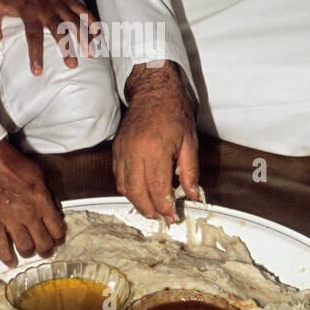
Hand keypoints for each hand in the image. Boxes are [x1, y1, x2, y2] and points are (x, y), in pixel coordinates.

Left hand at [0, 0, 95, 74]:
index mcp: (29, 13)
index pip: (33, 36)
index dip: (36, 54)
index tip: (38, 71)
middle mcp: (47, 9)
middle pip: (59, 30)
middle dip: (67, 48)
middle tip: (73, 65)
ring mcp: (60, 3)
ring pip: (74, 21)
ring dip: (84, 37)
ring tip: (91, 53)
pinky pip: (83, 10)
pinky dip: (91, 21)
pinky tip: (98, 34)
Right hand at [0, 139, 65, 265]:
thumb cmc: (14, 164)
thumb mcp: (40, 176)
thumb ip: (49, 196)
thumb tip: (55, 212)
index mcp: (42, 202)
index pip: (57, 230)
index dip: (59, 238)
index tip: (57, 238)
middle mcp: (28, 214)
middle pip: (43, 244)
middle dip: (46, 250)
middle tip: (45, 250)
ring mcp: (9, 220)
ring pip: (25, 248)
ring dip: (29, 253)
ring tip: (29, 251)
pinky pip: (0, 246)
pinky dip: (7, 258)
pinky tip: (12, 263)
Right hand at [113, 62, 199, 223]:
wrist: (153, 91)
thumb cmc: (174, 112)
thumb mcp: (190, 141)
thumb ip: (190, 171)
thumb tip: (192, 195)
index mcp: (155, 149)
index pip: (157, 187)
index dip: (164, 206)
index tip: (172, 217)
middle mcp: (135, 152)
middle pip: (136, 192)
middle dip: (149, 210)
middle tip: (161, 218)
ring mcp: (122, 151)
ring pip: (124, 187)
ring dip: (137, 202)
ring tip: (151, 209)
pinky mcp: (116, 149)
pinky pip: (118, 176)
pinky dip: (128, 189)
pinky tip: (140, 192)